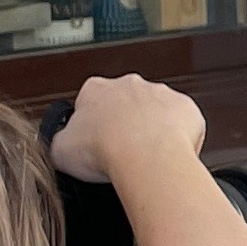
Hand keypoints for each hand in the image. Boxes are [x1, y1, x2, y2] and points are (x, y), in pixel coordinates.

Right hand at [49, 73, 205, 182]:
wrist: (146, 157)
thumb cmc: (107, 151)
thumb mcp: (61, 151)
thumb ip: (60, 142)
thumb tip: (62, 147)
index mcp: (96, 90)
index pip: (90, 104)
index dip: (93, 129)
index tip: (96, 147)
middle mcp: (129, 85)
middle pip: (125, 105)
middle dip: (124, 126)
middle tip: (122, 154)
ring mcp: (160, 94)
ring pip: (155, 112)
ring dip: (152, 131)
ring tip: (147, 159)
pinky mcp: (186, 108)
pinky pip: (182, 123)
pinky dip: (178, 139)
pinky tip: (168, 157)